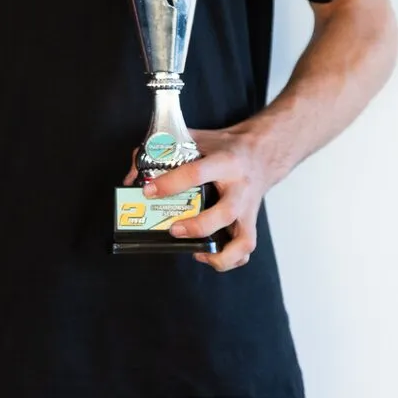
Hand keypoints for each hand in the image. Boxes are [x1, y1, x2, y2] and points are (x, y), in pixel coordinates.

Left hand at [146, 118, 289, 271]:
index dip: (170, 184)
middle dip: (197, 226)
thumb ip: (164, 150)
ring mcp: (248, 208)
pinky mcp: (251, 222)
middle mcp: (240, 188)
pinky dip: (230, 259)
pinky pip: (246, 248)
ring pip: (243, 239)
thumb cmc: (226, 147)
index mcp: (224, 162)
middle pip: (224, 212)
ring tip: (195, 251)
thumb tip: (134, 173)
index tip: (149, 191)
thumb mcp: (197, 139)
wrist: (262, 152)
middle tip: (172, 229)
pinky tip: (208, 255)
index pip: (196, 173)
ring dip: (219, 253)